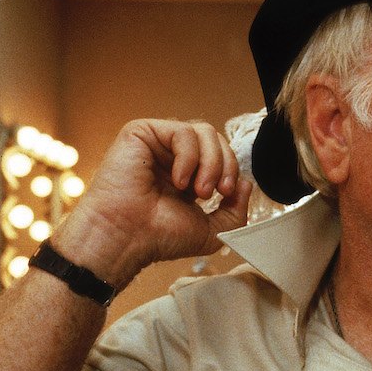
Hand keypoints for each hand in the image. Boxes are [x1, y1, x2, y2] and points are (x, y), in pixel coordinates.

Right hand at [53, 119, 252, 287]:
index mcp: (187, 174)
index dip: (231, 170)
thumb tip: (246, 183)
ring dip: (211, 162)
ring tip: (198, 190)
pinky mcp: (141, 133)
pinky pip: (181, 131)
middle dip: (225, 165)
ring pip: (203, 131)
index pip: (221, 155)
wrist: (125, 239)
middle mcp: (172, 156)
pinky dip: (189, 157)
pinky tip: (178, 181)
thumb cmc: (158, 237)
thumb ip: (236, 211)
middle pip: (216, 139)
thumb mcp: (212, 231)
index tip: (227, 195)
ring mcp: (157, 143)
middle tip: (216, 193)